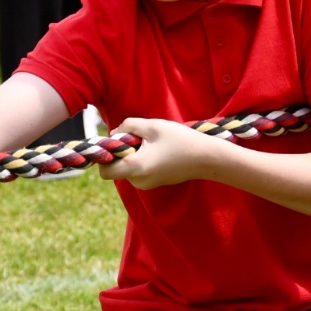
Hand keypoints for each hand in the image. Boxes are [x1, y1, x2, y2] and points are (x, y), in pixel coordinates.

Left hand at [97, 118, 220, 189]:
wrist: (206, 157)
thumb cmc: (180, 140)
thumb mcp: (152, 125)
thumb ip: (127, 125)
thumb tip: (113, 132)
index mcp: (135, 168)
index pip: (104, 171)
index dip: (105, 156)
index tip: (116, 142)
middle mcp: (138, 181)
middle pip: (116, 168)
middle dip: (121, 152)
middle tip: (139, 138)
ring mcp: (147, 184)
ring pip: (127, 169)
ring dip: (132, 155)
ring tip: (151, 143)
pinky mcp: (154, 183)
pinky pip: (138, 171)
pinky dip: (141, 160)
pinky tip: (158, 151)